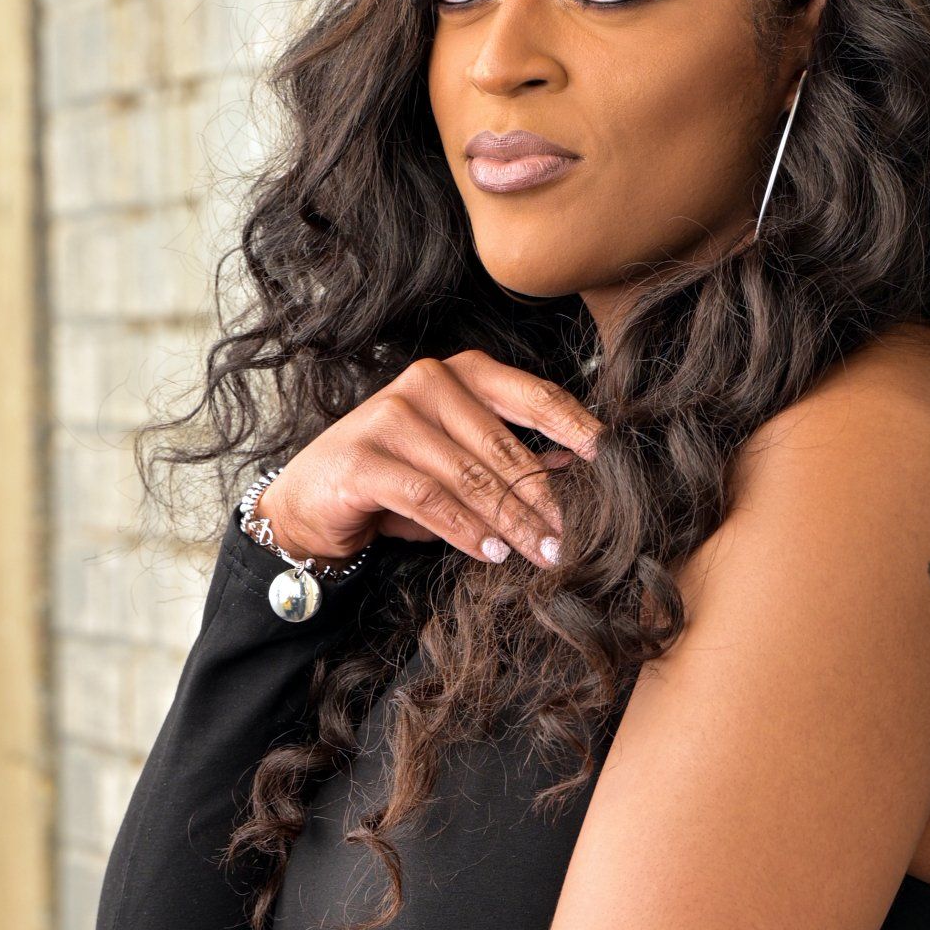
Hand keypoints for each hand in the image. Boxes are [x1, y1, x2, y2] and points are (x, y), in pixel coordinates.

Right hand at [254, 350, 600, 572]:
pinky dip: (464, 529)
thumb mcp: (463, 465)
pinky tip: (491, 553)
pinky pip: (429, 497)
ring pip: (471, 475)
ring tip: (541, 555)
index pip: (534, 396)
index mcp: (462, 373)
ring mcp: (392, 414)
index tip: (614, 464)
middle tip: (574, 541)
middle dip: (545, 500)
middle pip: (506, 446)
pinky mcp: (364, 456)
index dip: (577, 430)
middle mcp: (428, 382)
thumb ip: (515, 460)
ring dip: (512, 522)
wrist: (315, 502)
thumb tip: (581, 466)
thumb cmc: (399, 480)